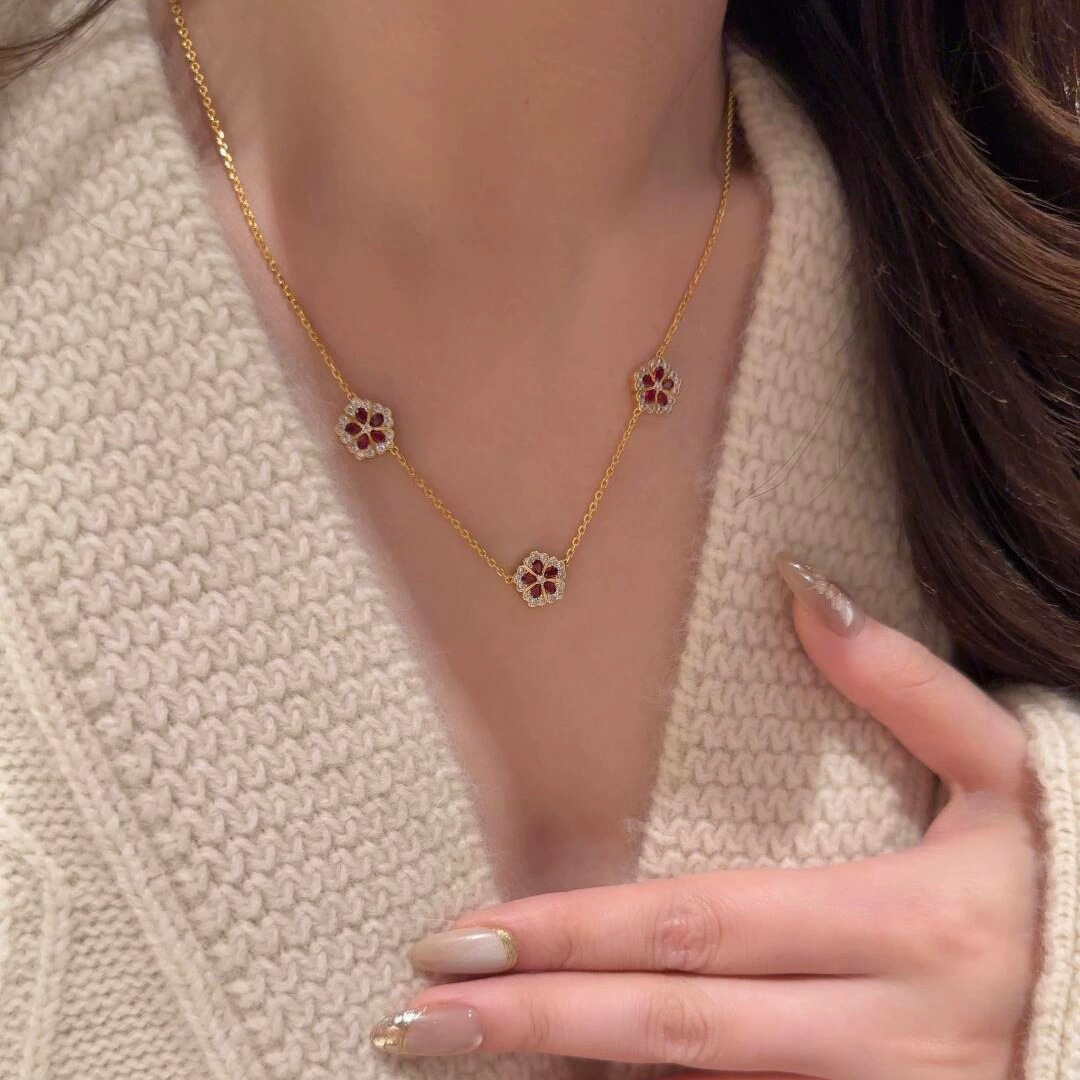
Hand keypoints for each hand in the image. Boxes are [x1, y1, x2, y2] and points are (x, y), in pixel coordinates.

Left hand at [371, 554, 1041, 1079]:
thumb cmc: (1028, 902)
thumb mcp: (1001, 789)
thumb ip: (912, 688)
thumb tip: (803, 590)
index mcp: (911, 931)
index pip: (706, 925)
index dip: (580, 932)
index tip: (466, 930)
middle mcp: (883, 1040)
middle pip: (674, 1027)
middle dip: (535, 1018)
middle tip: (418, 1009)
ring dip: (557, 1074)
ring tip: (443, 1047)